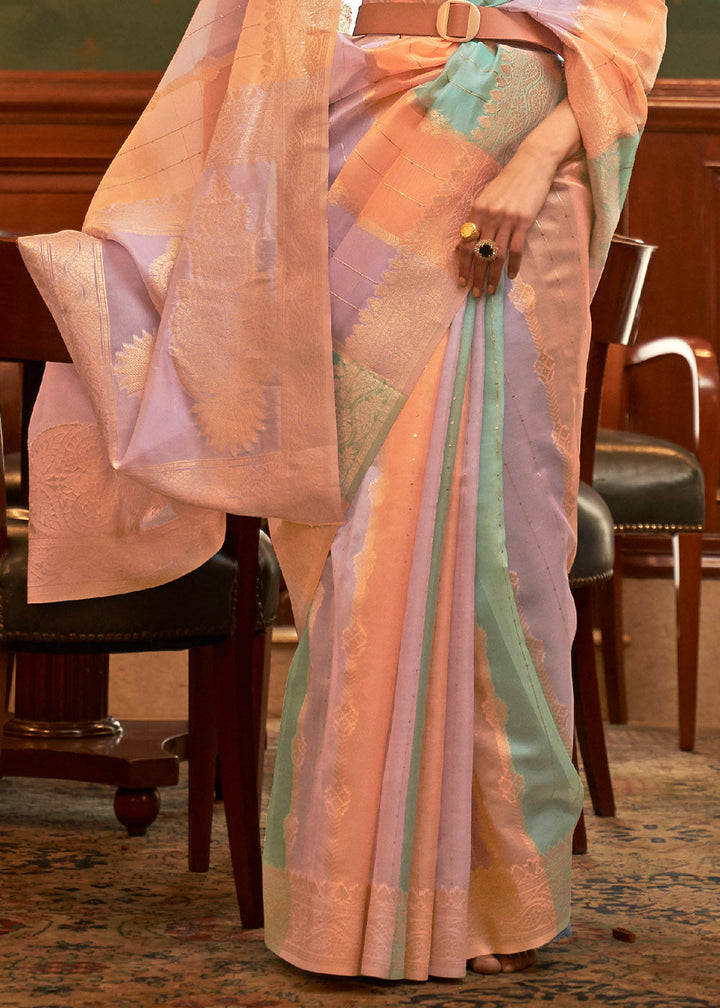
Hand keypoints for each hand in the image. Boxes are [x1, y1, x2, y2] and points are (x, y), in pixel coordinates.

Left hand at [456, 97, 581, 296]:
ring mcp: (506, 219)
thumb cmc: (509, 181)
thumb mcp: (487, 196)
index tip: (461, 282)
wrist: (532, 163)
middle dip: (475, 276)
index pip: (465, 244)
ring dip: (492, 276)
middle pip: (479, 253)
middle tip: (474, 294)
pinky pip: (516, 249)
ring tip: (490, 290)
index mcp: (476, 210)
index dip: (462, 266)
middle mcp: (489, 216)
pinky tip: (511, 276)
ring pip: (496, 255)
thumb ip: (478, 218)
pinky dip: (513, 265)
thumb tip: (469, 242)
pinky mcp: (523, 221)